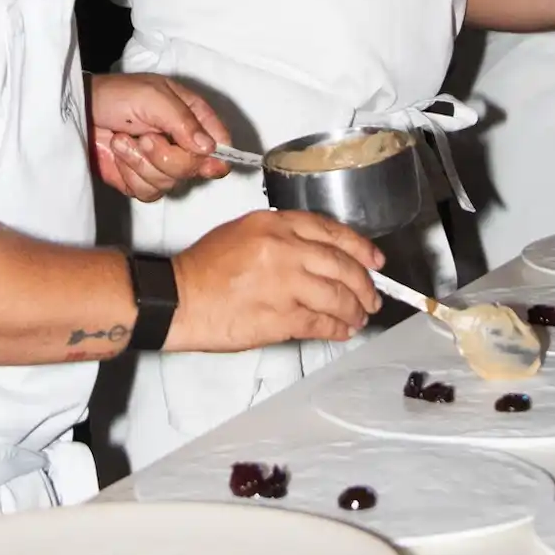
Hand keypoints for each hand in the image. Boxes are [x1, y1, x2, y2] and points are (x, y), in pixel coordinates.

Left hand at [88, 73, 232, 202]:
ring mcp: (162, 163)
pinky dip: (131, 176)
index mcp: (191, 116)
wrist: (78, 113)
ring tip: (124, 141)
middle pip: (196, 168)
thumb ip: (183, 121)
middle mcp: (181, 142)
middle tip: (145, 138)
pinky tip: (120, 155)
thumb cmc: (115, 95)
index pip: (220, 141)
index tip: (204, 159)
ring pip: (171, 182)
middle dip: (166, 156)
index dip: (217, 154)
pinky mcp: (141, 180)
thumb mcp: (152, 97)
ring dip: (141, 163)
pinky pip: (149, 192)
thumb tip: (210, 148)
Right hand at [167, 209, 382, 352]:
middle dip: (365, 285)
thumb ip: (284, 237)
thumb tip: (321, 254)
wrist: (179, 298)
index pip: (331, 231)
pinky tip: (342, 330)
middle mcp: (284, 250)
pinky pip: (322, 323)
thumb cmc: (205, 267)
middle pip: (342, 265)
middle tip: (372, 296)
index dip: (360, 248)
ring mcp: (285, 284)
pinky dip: (337, 328)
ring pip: (338, 297)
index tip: (375, 260)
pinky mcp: (281, 317)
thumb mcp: (244, 231)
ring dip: (354, 310)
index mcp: (275, 224)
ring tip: (359, 317)